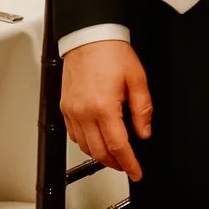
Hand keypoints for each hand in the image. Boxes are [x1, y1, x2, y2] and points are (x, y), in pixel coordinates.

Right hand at [61, 39, 150, 178]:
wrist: (89, 36)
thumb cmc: (111, 52)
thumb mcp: (137, 79)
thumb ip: (142, 109)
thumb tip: (144, 131)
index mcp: (103, 107)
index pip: (118, 146)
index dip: (129, 163)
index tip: (136, 172)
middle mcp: (84, 112)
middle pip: (99, 152)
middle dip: (115, 163)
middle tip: (128, 165)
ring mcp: (72, 111)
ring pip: (84, 146)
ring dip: (100, 155)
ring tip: (114, 155)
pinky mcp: (65, 107)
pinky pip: (74, 134)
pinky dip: (86, 143)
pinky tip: (97, 140)